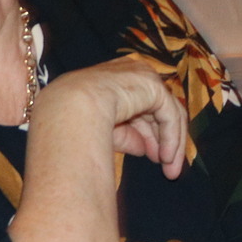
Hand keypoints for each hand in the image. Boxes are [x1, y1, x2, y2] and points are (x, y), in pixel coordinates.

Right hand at [37, 58, 188, 178]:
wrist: (71, 108)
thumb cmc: (76, 118)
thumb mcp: (107, 129)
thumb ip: (128, 135)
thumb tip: (144, 148)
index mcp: (115, 77)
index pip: (140, 105)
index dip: (148, 133)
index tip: (151, 156)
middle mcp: (131, 72)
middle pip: (157, 109)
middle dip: (162, 139)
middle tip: (167, 167)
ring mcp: (143, 75)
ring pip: (168, 112)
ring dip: (171, 142)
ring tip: (170, 169)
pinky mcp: (153, 85)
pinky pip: (169, 114)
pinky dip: (171, 138)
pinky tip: (167, 157)